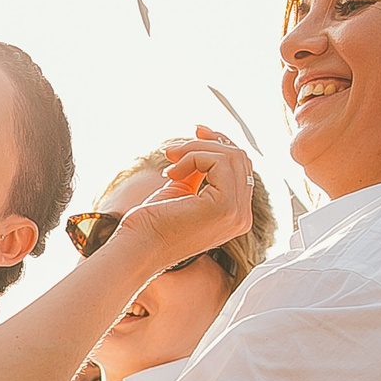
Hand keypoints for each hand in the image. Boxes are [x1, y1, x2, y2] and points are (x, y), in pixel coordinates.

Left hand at [113, 125, 253, 268]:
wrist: (137, 248)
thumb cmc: (152, 224)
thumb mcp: (183, 188)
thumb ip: (201, 170)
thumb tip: (206, 139)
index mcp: (235, 215)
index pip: (242, 168)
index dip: (220, 145)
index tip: (196, 131)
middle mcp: (242, 217)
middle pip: (240, 159)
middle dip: (206, 143)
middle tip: (173, 149)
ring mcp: (237, 214)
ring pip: (231, 156)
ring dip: (195, 149)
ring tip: (170, 161)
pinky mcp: (225, 207)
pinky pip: (218, 161)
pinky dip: (192, 157)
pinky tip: (171, 174)